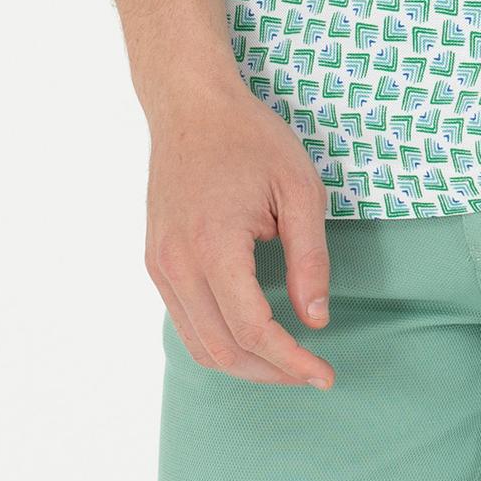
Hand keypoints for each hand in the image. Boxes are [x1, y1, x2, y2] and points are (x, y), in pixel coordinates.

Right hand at [145, 73, 337, 386]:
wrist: (190, 106)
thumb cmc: (250, 139)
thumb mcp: (299, 189)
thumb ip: (310, 257)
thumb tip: (315, 319)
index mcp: (213, 246)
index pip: (252, 330)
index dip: (291, 362)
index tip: (325, 375)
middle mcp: (177, 264)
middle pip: (221, 350)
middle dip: (270, 373)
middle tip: (311, 373)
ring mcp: (160, 265)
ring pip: (198, 344)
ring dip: (244, 364)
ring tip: (285, 361)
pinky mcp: (156, 261)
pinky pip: (184, 320)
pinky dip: (219, 340)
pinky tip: (252, 335)